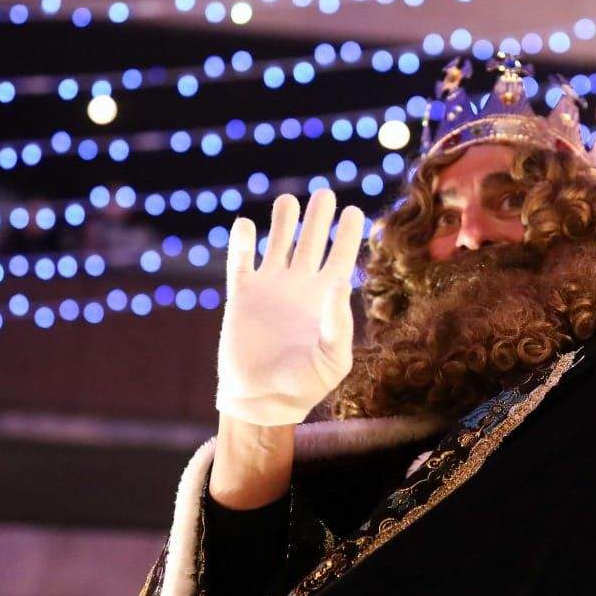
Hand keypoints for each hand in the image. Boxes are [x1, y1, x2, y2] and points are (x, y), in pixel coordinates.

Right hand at [216, 190, 366, 427]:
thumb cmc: (305, 385)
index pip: (341, 256)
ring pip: (278, 242)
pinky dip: (242, 242)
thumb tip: (339, 285)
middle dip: (318, 217)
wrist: (262, 400)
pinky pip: (241, 261)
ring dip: (283, 221)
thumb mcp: (333, 360)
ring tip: (288, 201)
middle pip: (311, 240)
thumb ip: (339, 324)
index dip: (348, 234)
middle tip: (325, 195)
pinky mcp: (242, 295)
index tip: (354, 212)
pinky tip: (246, 225)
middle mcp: (300, 285)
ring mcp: (270, 287)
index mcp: (327, 298)